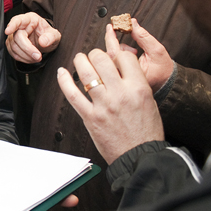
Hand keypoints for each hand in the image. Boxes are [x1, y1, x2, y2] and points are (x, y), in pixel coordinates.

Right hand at [5, 12, 60, 62]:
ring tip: (37, 58)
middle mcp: (20, 26)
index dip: (12, 25)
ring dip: (26, 56)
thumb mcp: (55, 35)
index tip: (8, 31)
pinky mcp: (12, 45)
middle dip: (27, 49)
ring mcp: (14, 36)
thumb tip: (43, 42)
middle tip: (38, 57)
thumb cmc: (49, 35)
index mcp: (30, 19)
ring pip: (14, 47)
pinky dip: (23, 59)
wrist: (46, 42)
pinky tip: (31, 58)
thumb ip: (51, 37)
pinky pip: (13, 53)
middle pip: (17, 37)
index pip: (18, 20)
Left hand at [57, 29, 163, 164]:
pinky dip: (64, 81)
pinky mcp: (90, 117)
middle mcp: (120, 94)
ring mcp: (103, 105)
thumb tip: (118, 66)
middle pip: (101, 59)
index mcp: (138, 88)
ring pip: (86, 72)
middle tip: (93, 57)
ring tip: (79, 60)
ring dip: (80, 61)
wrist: (140, 156)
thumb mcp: (149, 101)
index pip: (124, 56)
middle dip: (95, 54)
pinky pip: (72, 95)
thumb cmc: (146, 131)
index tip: (112, 58)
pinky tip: (61, 73)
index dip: (116, 54)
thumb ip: (135, 82)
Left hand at [105, 20, 174, 92]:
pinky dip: (117, 56)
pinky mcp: (117, 79)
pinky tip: (129, 57)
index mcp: (132, 74)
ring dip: (118, 51)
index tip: (110, 27)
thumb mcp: (157, 51)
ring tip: (134, 53)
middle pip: (107, 56)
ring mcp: (118, 80)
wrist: (166, 84)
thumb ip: (143, 37)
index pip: (114, 53)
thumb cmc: (163, 70)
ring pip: (108, 60)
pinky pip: (110, 64)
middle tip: (128, 42)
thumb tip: (132, 23)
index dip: (110, 38)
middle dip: (115, 44)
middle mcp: (122, 79)